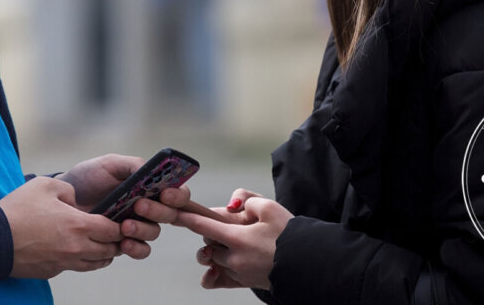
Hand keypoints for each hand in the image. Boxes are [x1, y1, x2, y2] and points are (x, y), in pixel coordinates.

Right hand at [0, 176, 123, 278]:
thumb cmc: (18, 210)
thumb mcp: (46, 185)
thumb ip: (69, 190)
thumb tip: (76, 203)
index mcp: (78, 225)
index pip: (112, 230)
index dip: (119, 226)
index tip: (120, 221)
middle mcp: (76, 248)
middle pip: (109, 251)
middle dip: (115, 242)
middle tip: (115, 234)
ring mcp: (64, 263)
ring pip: (95, 264)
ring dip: (102, 255)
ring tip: (102, 245)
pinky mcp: (52, 271)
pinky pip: (75, 267)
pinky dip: (82, 260)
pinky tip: (77, 250)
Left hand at [56, 154, 191, 259]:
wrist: (66, 199)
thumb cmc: (89, 177)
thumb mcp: (111, 164)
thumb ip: (134, 166)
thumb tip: (155, 171)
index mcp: (151, 186)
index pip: (178, 192)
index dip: (178, 195)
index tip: (166, 194)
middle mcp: (150, 206)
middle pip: (170, 214)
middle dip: (158, 211)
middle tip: (139, 206)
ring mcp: (138, 225)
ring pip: (154, 233)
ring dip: (144, 230)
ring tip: (125, 226)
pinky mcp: (125, 242)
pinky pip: (141, 250)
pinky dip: (136, 248)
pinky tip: (123, 243)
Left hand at [175, 189, 292, 290]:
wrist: (309, 264)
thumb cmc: (290, 234)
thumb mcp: (271, 208)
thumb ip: (249, 201)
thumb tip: (235, 205)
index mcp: (238, 238)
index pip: (205, 225)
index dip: (187, 218)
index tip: (174, 214)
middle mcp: (234, 258)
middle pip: (208, 244)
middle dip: (211, 235)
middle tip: (225, 227)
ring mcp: (239, 273)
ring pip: (214, 261)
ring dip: (215, 252)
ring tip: (227, 244)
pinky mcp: (245, 283)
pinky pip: (220, 280)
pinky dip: (216, 274)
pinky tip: (215, 270)